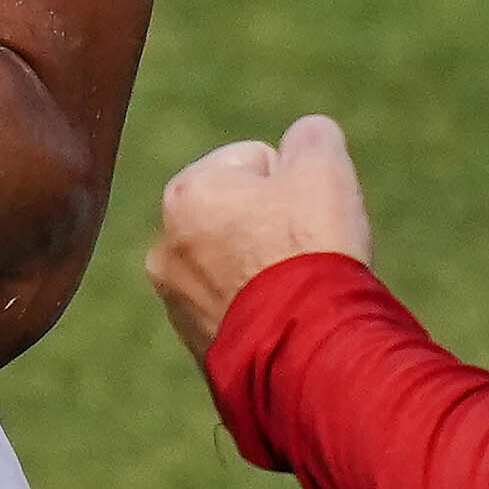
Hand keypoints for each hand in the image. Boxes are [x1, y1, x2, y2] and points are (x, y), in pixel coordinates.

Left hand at [145, 114, 374, 357]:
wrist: (305, 351)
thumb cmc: (310, 250)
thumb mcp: (323, 168)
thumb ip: (311, 136)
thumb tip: (305, 138)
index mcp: (185, 194)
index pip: (254, 161)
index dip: (294, 183)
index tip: (308, 215)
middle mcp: (165, 247)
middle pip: (243, 214)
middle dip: (276, 226)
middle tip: (305, 253)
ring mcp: (176, 301)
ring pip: (240, 263)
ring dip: (267, 269)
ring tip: (296, 291)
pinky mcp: (198, 344)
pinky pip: (240, 309)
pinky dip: (263, 310)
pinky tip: (286, 321)